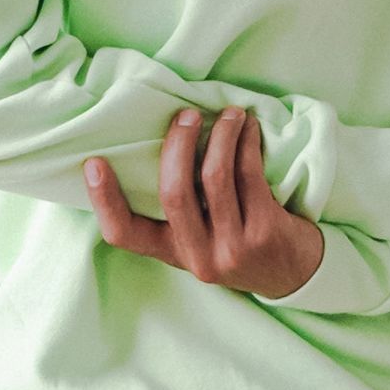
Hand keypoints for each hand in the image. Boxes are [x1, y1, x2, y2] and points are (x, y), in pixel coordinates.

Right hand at [83, 107, 324, 298]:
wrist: (296, 275)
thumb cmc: (240, 244)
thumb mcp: (202, 240)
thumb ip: (181, 211)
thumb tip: (158, 149)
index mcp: (173, 254)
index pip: (125, 234)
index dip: (104, 200)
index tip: (94, 162)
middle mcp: (199, 257)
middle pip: (173, 193)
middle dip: (177, 144)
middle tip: (186, 115)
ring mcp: (233, 247)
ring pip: (215, 177)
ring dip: (221, 134)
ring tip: (228, 113)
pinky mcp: (266, 231)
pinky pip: (249, 174)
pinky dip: (247, 142)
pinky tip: (248, 128)